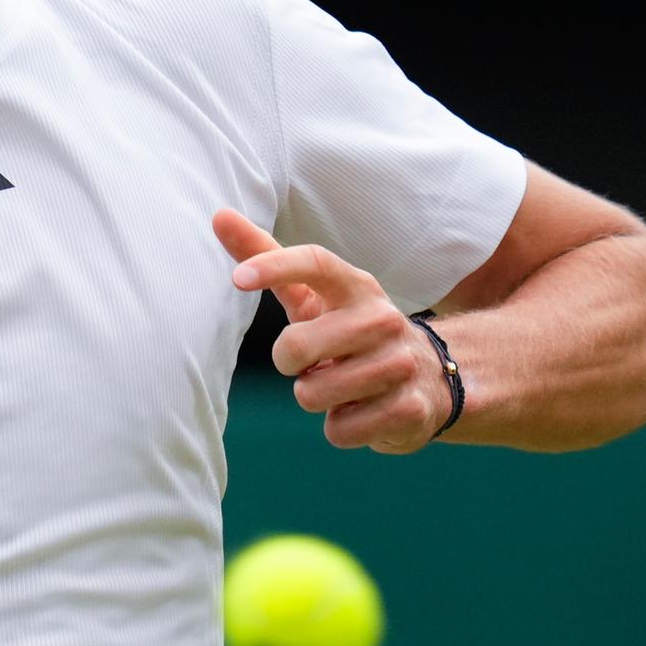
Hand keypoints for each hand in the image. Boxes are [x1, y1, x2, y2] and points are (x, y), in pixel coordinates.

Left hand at [212, 209, 450, 452]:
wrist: (426, 379)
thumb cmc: (348, 329)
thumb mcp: (312, 295)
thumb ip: (265, 257)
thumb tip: (219, 215)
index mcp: (355, 285)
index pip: (315, 262)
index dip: (274, 266)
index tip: (238, 278)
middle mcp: (382, 319)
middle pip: (295, 345)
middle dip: (287, 362)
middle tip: (311, 362)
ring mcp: (400, 364)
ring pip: (312, 394)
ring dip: (314, 396)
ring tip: (341, 385)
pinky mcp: (409, 410)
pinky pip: (338, 430)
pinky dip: (338, 427)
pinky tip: (360, 410)